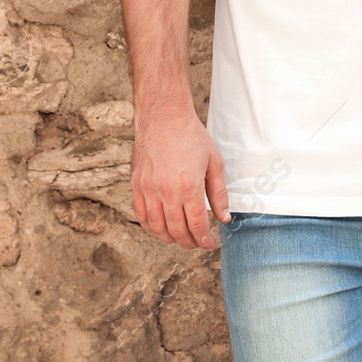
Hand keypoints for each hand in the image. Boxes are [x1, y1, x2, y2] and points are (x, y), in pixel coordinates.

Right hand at [131, 105, 230, 249]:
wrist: (164, 117)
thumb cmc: (192, 137)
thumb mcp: (214, 163)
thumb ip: (219, 193)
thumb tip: (224, 218)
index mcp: (188, 187)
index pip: (197, 224)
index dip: (204, 239)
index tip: (209, 244)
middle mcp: (166, 191)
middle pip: (177, 230)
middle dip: (189, 242)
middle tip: (197, 243)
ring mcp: (148, 189)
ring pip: (158, 227)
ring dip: (170, 238)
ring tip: (180, 238)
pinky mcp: (136, 185)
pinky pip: (141, 215)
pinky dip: (151, 227)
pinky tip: (161, 228)